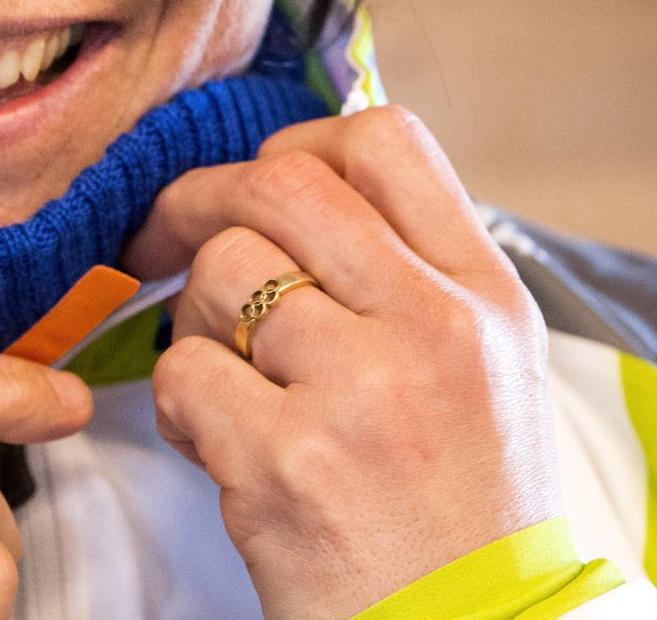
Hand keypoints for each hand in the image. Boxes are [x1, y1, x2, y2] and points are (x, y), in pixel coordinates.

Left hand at [124, 105, 562, 617]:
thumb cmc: (461, 515)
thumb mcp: (486, 371)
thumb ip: (410, 274)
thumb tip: (303, 182)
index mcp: (486, 297)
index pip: (387, 141)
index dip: (301, 143)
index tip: (262, 187)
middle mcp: (434, 330)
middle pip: (282, 185)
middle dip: (201, 200)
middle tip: (170, 239)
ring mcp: (362, 394)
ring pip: (220, 272)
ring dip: (195, 320)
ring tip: (231, 382)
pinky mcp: (289, 463)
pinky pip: (183, 373)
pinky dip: (181, 406)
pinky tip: (220, 445)